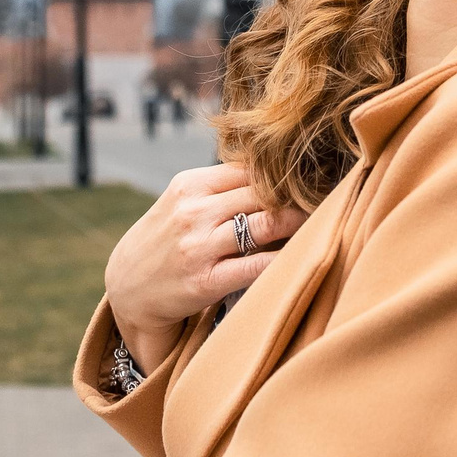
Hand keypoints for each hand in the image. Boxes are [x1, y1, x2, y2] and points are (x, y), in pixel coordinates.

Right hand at [105, 163, 308, 368]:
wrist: (126, 287)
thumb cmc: (166, 239)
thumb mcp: (183, 202)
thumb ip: (222, 187)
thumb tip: (277, 171)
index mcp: (190, 184)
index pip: (250, 169)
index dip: (283, 174)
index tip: (311, 178)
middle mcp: (194, 211)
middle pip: (262, 194)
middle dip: (297, 196)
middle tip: (330, 197)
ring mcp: (199, 246)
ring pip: (264, 225)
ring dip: (298, 223)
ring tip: (322, 221)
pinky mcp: (205, 281)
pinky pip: (255, 267)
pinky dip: (282, 260)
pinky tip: (301, 256)